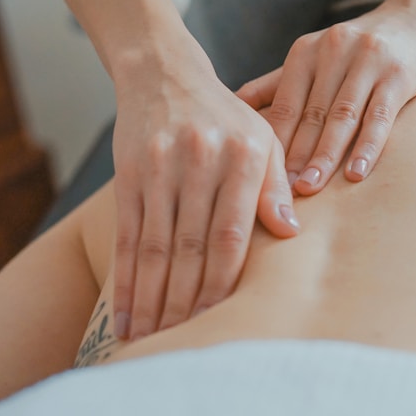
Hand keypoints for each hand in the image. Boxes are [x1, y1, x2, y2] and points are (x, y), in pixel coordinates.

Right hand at [111, 31, 298, 340]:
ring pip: (156, 246)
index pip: (232, 234)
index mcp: (244, 155)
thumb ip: (275, 185)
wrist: (166, 75)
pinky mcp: (130, 171)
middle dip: (186, 300)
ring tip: (150, 336)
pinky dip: (125, 277)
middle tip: (181, 340)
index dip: (224, 281)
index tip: (220, 318)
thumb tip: (290, 234)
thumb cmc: (225, 115)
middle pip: (192, 246)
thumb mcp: (263, 138)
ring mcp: (161, 166)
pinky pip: (127, 233)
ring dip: (153, 297)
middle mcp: (201, 160)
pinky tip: (125, 309)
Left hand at [237, 0, 415, 195]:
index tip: (261, 177)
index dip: (273, 142)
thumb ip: (277, 82)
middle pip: (310, 114)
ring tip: (311, 188)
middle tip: (282, 192)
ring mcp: (367, 60)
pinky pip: (380, 115)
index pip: (284, 104)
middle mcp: (333, 51)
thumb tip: (233, 105)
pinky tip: (356, 173)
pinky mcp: (398, 73)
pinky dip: (367, 146)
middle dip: (295, 156)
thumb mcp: (315, 56)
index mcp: (306, 51)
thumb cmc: (358, 49)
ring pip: (342, 116)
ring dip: (325, 155)